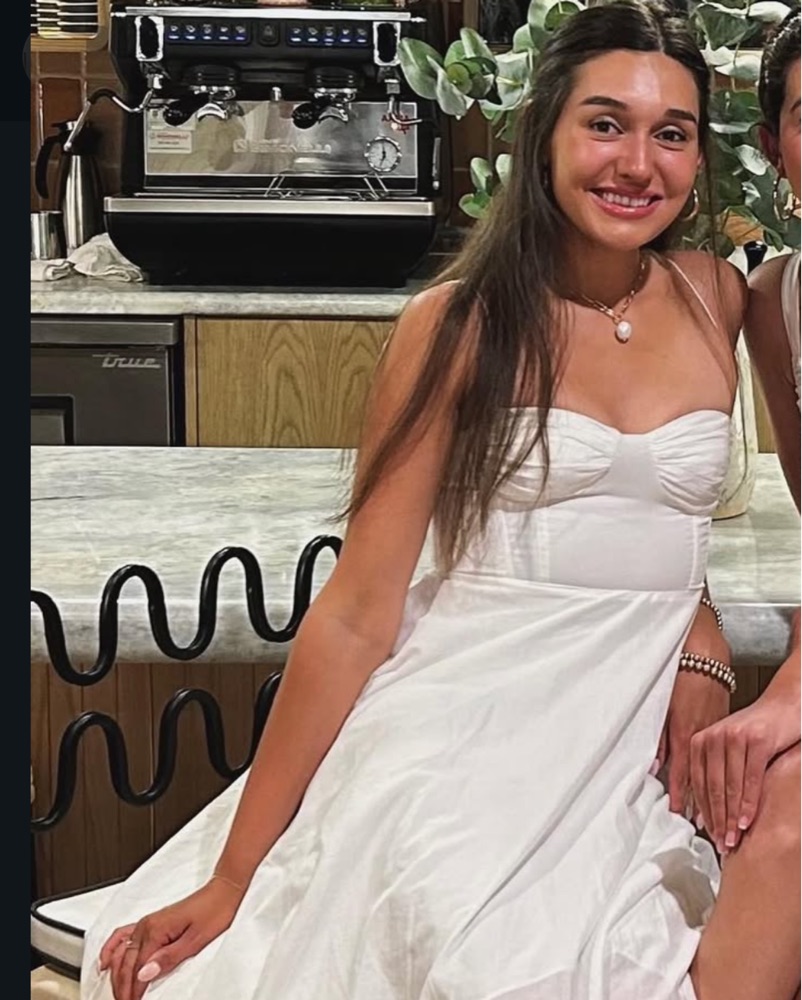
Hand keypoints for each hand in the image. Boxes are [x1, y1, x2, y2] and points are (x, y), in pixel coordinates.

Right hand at [99, 878, 243, 999]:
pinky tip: (106, 962)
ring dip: (116, 975)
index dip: (134, 992)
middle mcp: (147, 925)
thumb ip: (168, 959)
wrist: (223, 892)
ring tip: (119, 993)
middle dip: (122, 988)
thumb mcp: (195, 941)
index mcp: (156, 930)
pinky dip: (111, 950)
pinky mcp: (152, 921)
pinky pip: (123, 935)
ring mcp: (147, 922)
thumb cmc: (214, 912)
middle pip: (125, 963)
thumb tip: (145, 975)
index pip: (136, 970)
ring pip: (121, 952)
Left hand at [657, 669, 729, 818]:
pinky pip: (734, 762)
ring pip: (720, 772)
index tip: (677, 815)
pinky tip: (738, 797)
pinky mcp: (733, 727)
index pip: (679, 771)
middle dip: (702, 805)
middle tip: (703, 829)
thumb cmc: (680, 677)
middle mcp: (703, 735)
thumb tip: (654, 767)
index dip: (679, 795)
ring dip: (720, 799)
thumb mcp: (663, 707)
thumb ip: (660, 738)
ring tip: (720, 821)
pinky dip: (736, 782)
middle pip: (702, 778)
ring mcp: (721, 732)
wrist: (705, 655)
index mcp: (682, 730)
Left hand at [690, 697, 793, 856]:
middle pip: (711, 786)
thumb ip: (716, 773)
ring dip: (732, 817)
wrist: (785, 704)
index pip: (697, 782)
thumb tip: (703, 813)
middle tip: (721, 844)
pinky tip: (749, 821)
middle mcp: (714, 737)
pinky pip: (751, 779)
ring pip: (730, 786)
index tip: (708, 834)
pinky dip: (749, 803)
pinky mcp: (758, 741)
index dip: (702, 810)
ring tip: (734, 839)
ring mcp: (736, 738)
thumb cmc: (757, 731)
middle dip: (717, 820)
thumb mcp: (729, 747)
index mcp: (701, 740)